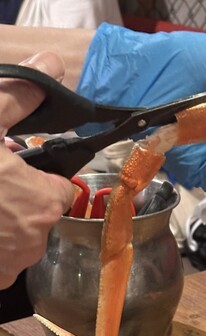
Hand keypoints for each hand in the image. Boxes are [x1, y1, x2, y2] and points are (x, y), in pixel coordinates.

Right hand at [0, 52, 74, 289]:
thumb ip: (19, 97)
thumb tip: (51, 64)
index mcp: (45, 202)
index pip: (61, 188)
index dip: (40, 176)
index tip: (16, 168)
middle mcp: (38, 239)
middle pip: (38, 212)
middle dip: (18, 198)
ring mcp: (14, 263)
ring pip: (19, 237)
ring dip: (3, 222)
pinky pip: (2, 260)